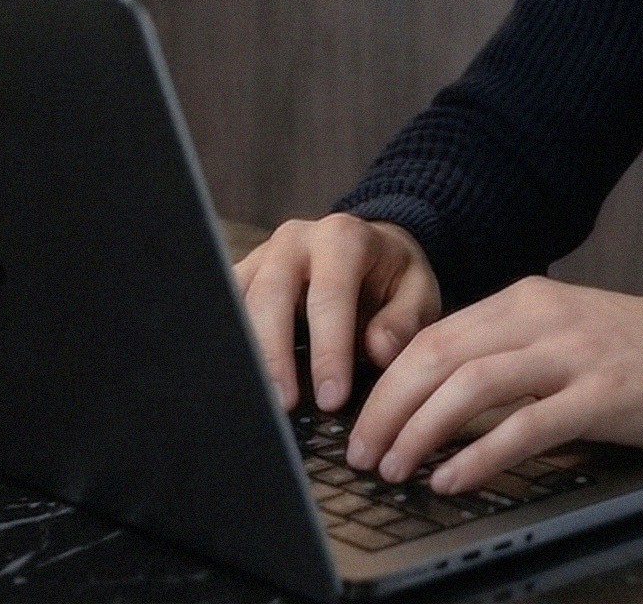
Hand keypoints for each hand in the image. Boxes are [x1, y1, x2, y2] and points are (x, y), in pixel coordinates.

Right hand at [235, 213, 440, 413]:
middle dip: (275, 355)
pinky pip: (224, 309)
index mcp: (342, 238)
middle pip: (271, 296)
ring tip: (256, 402)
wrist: (370, 250)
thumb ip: (404, 320)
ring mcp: (261, 256)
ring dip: (244, 354)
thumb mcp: (418, 292)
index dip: (329, 350)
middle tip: (283, 405)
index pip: (329, 296)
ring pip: (238, 302)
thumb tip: (378, 350)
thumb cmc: (393, 278)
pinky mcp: (241, 276)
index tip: (332, 397)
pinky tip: (239, 382)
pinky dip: (230, 345)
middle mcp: (294, 240)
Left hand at [342, 276, 642, 494]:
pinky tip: (453, 479)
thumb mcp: (570, 339)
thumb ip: (515, 359)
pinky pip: (525, 425)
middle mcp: (543, 317)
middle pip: (438, 356)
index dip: (388, 381)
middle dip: (388, 408)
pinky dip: (479, 455)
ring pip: (469, 385)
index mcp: (528, 300)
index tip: (364, 421)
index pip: (434, 335)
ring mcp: (573, 353)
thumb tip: (448, 409)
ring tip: (395, 469)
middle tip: (363, 453)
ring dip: (420, 431)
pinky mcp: (603, 394)